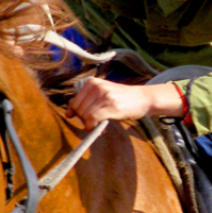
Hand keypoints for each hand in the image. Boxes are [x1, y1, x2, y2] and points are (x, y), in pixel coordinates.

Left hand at [66, 78, 182, 129]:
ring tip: (100, 127)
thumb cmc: (123, 99)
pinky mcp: (111, 106)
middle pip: (79, 110)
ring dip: (90, 125)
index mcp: (92, 82)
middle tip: (95, 125)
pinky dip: (92, 127)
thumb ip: (86, 101)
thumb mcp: (103, 94)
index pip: (74, 103)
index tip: (86, 120)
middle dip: (84, 121)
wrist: (143, 98)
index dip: (78, 115)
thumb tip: (68, 113)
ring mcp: (104, 96)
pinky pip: (92, 119)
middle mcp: (97, 87)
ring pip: (85, 115)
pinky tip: (100, 129)